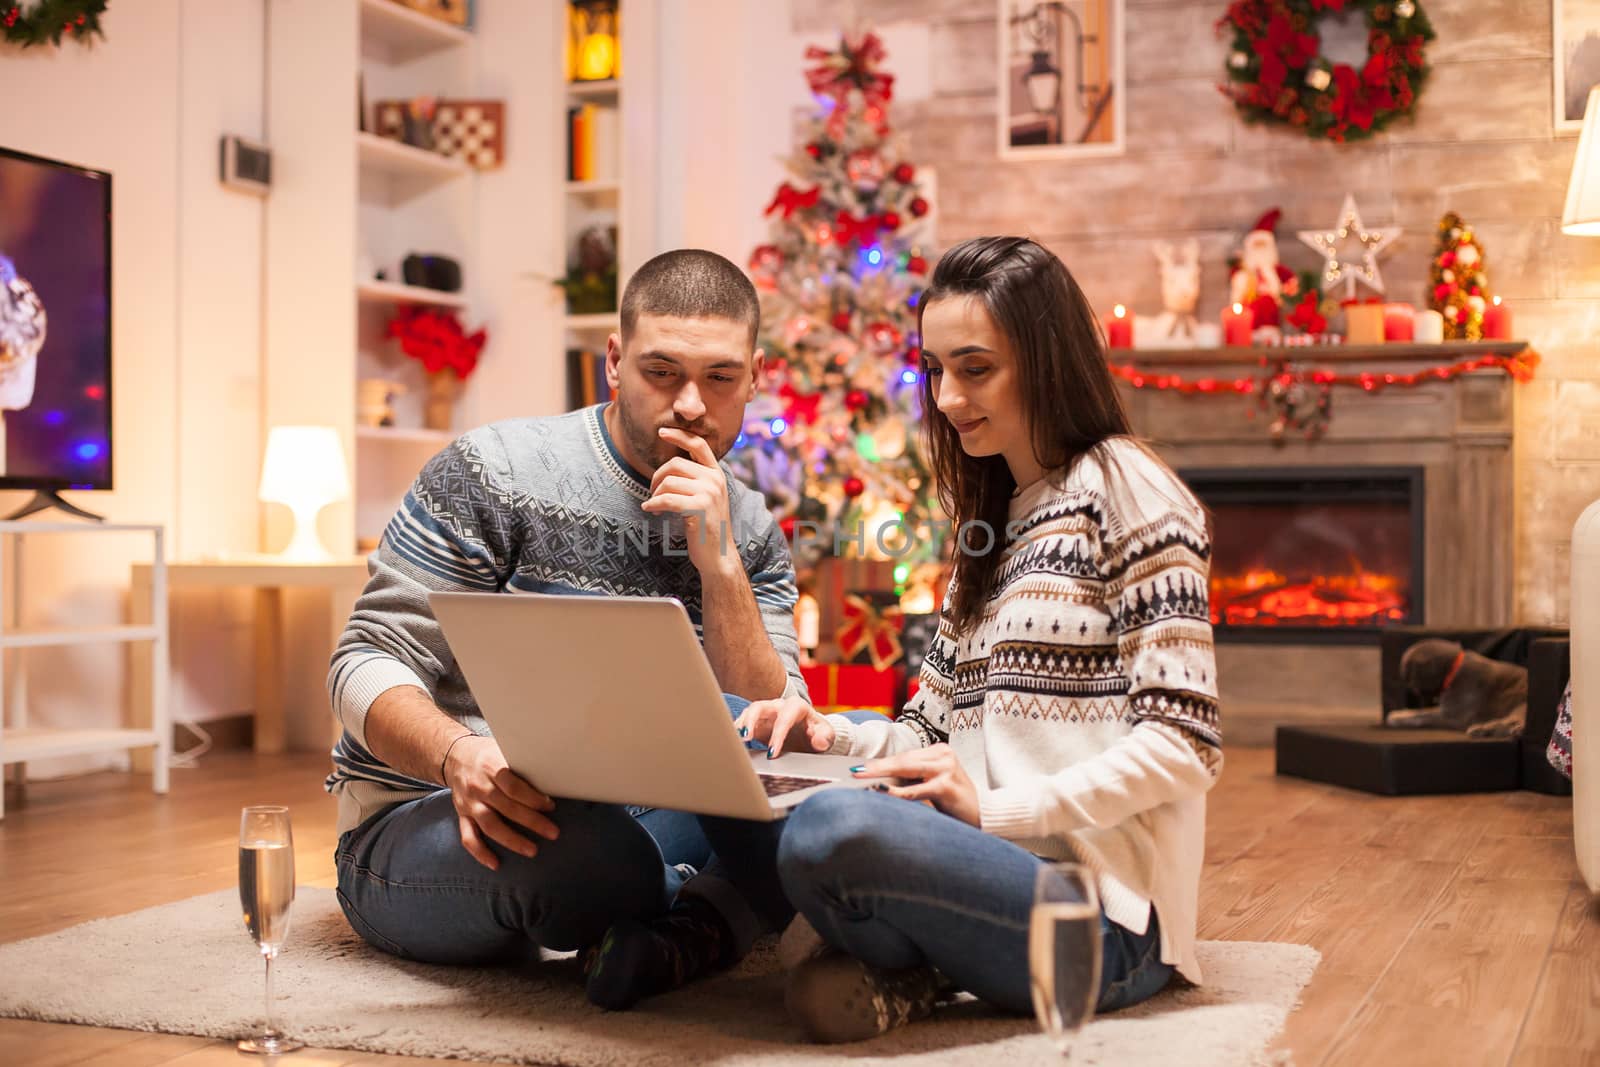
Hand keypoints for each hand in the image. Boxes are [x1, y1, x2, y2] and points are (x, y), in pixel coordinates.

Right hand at [441, 734, 559, 870]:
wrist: (455, 756)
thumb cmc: (488, 755)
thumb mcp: (504, 750)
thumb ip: (522, 766)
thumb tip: (553, 779)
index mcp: (491, 766)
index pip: (514, 786)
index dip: (533, 798)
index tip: (551, 806)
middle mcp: (478, 786)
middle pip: (507, 807)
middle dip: (532, 822)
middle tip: (553, 832)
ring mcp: (469, 803)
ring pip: (490, 825)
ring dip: (512, 840)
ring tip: (532, 850)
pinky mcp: (462, 816)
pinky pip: (468, 837)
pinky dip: (481, 853)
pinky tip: (496, 864)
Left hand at [642, 427, 735, 574]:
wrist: (719, 555)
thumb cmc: (707, 527)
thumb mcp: (706, 497)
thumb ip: (695, 480)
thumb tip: (669, 468)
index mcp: (717, 474)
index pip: (698, 444)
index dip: (679, 435)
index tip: (662, 432)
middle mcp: (715, 480)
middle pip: (675, 464)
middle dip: (657, 478)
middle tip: (652, 493)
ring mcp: (709, 493)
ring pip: (668, 482)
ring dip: (655, 494)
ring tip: (654, 505)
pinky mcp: (700, 508)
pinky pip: (667, 499)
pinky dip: (654, 504)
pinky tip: (650, 509)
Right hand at [735, 695, 835, 757]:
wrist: (810, 734)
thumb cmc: (818, 733)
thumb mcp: (826, 735)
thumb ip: (824, 737)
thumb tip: (817, 740)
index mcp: (797, 707)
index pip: (784, 718)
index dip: (777, 735)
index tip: (772, 753)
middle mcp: (778, 706)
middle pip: (760, 707)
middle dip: (751, 721)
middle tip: (744, 738)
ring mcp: (766, 714)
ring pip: (749, 712)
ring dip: (741, 725)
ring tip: (735, 739)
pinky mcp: (758, 723)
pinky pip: (744, 722)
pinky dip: (737, 730)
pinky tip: (732, 741)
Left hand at [855, 744, 980, 826]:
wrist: (984, 816)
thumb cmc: (955, 803)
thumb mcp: (934, 784)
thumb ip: (914, 778)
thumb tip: (879, 780)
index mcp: (940, 751)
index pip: (905, 756)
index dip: (882, 762)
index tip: (862, 767)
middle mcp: (944, 755)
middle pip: (903, 759)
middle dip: (877, 766)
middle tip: (856, 771)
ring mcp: (947, 768)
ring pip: (907, 769)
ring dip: (882, 775)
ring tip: (863, 778)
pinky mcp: (947, 785)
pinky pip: (916, 789)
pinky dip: (898, 792)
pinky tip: (884, 793)